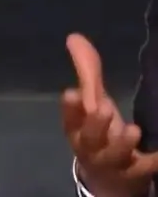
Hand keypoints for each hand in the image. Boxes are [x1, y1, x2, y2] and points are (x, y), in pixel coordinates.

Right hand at [63, 33, 157, 196]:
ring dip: (121, 144)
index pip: (70, 118)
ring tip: (132, 129)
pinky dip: (153, 161)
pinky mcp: (135, 173)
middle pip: (89, 137)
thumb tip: (74, 37)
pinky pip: (145, 168)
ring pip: (115, 155)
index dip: (69, 109)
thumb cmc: (101, 134)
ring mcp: (113, 163)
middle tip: (102, 108)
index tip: (71, 94)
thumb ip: (88, 73)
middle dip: (94, 124)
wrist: (110, 181)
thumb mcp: (93, 105)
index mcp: (78, 129)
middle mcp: (91, 147)